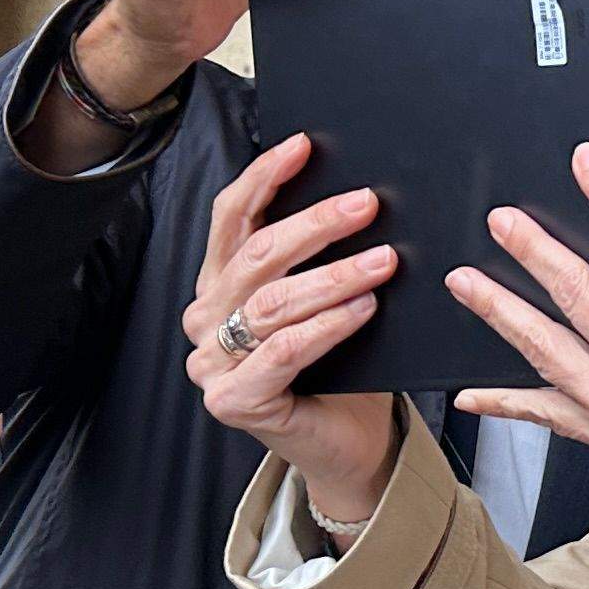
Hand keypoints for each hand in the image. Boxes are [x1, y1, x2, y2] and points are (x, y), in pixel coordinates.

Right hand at [184, 132, 407, 521]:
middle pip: (256, 256)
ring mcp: (212, 363)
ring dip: (333, 276)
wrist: (349, 443)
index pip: (232, 217)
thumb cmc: (342, 367)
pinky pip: (283, 352)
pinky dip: (328, 326)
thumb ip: (319, 256)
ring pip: (272, 304)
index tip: (305, 146)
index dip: (265, 178)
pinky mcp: (233, 401)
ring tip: (382, 260)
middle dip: (315, 225)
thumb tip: (358, 195)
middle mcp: (205, 318)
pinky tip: (364, 308)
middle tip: (367, 205)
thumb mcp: (327, 298)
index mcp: (220, 283)